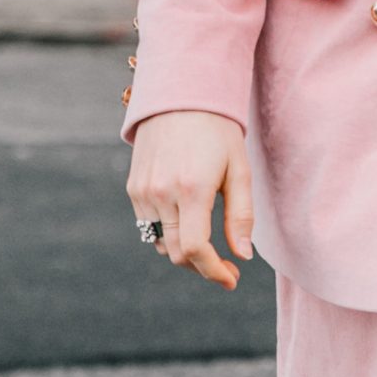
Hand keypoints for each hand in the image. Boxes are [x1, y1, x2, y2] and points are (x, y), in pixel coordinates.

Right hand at [127, 109, 253, 289]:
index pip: (196, 250)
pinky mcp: (133, 188)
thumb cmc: (218, 132)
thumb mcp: (239, 171)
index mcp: (192, 189)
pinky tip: (189, 225)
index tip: (231, 280)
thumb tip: (243, 257)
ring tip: (210, 247)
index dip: (214, 272)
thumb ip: (241, 216)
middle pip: (178, 254)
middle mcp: (161, 193)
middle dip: (203, 267)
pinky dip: (169, 235)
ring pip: (162, 244)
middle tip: (227, 267)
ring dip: (185, 253)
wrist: (180, 96)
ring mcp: (143, 191)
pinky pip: (149, 226)